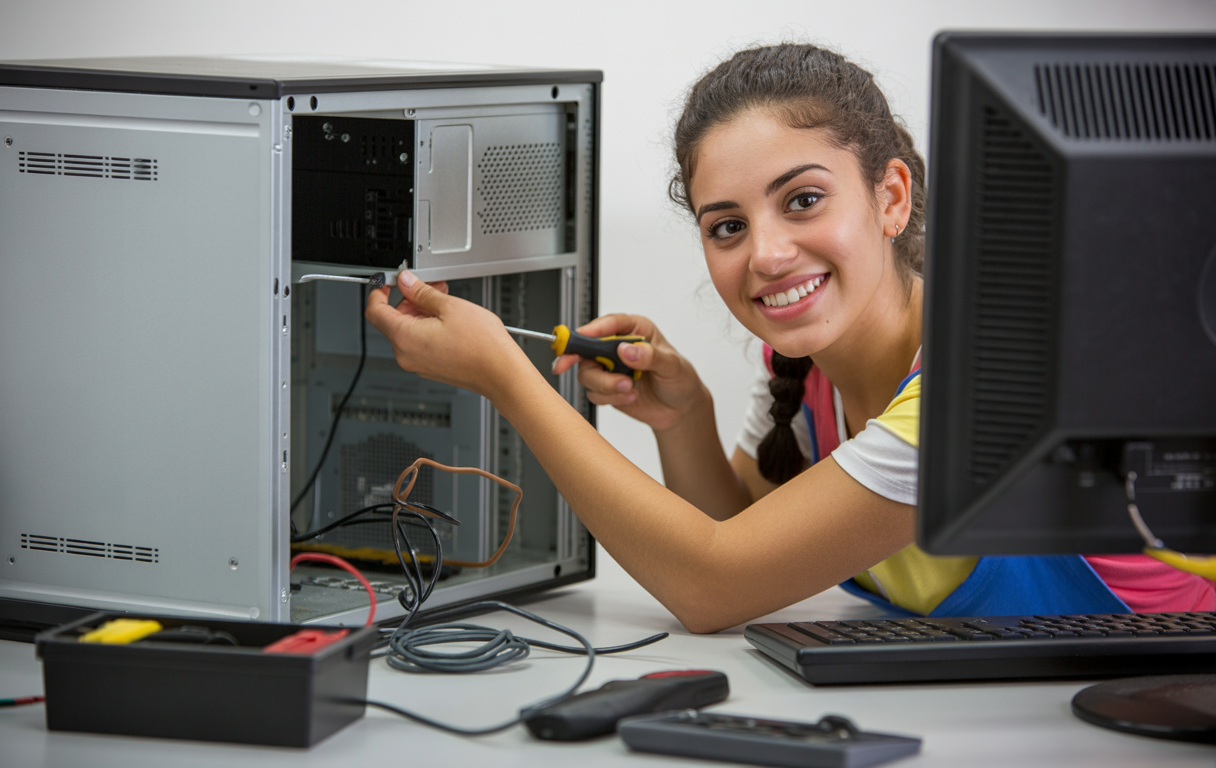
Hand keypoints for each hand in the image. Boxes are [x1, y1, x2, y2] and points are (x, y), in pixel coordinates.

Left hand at [365, 271, 531, 397]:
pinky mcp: (431, 368)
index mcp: (404, 338)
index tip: (387, 282)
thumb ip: (421, 292)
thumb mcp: (449, 306)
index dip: (378, 292)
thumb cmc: (482, 346)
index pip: (375, 311)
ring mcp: (418, 364)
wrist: (502, 373)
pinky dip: (429, 327)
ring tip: (446, 302)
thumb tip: (405, 283)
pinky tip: (449, 320)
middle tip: (431, 287)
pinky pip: (420, 343)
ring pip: (409, 330)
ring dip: (422, 312)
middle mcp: (406, 355)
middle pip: (393, 320)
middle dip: (409, 300)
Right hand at [554, 314, 708, 431]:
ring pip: (586, 373)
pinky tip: (630, 397)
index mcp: (634, 330)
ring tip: (628, 388)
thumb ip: (650, 357)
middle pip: (586, 347)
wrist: (680, 408)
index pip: (609, 324)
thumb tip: (626, 350)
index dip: (591, 329)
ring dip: (605, 385)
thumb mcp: (672, 365)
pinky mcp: (606, 388)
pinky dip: (610, 398)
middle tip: (567, 365)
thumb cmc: (680, 379)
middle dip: (578, 358)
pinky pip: (594, 393)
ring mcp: (609, 368)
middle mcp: (617, 347)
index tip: (582, 336)